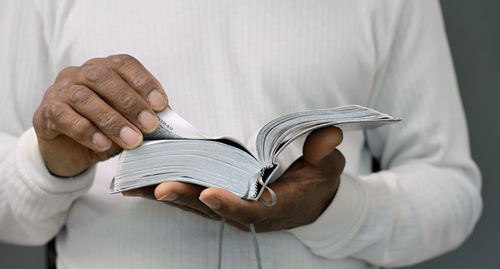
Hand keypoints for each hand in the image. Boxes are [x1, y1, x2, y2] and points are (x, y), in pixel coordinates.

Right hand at [33, 54, 168, 176]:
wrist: (69, 153)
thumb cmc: (104, 132)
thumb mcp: (128, 124)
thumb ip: (143, 117)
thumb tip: (167, 120)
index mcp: (102, 69)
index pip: (123, 64)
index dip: (144, 82)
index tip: (161, 104)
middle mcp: (79, 74)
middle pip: (103, 77)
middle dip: (130, 102)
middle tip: (150, 125)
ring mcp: (59, 91)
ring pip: (84, 97)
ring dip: (112, 120)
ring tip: (132, 140)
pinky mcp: (45, 113)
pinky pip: (64, 117)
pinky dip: (87, 131)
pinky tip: (104, 144)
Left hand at [124, 127, 344, 231]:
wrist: (312, 203)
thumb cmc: (318, 183)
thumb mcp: (329, 168)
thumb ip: (326, 153)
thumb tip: (327, 136)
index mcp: (276, 207)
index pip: (251, 210)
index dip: (231, 204)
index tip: (210, 193)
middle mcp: (248, 214)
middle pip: (213, 210)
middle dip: (185, 198)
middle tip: (158, 187)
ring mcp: (232, 210)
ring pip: (196, 206)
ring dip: (167, 196)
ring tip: (137, 185)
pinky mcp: (221, 203)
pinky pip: (192, 200)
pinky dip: (169, 192)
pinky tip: (144, 184)